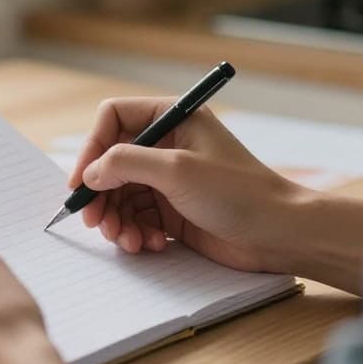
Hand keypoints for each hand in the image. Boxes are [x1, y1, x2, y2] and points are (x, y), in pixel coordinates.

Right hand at [69, 97, 309, 273]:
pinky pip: (137, 217)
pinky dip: (135, 232)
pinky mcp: (174, 210)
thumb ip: (126, 164)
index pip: (113, 118)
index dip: (92, 148)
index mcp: (173, 118)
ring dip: (116, 219)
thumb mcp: (177, 171)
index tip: (82, 182)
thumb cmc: (239, 193)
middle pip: (111, 161)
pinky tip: (148, 245)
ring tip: (126, 240)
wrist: (280, 234)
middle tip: (94, 222)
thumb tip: (90, 173)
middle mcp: (168, 144)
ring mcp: (170, 179)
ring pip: (120, 194)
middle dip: (101, 194)